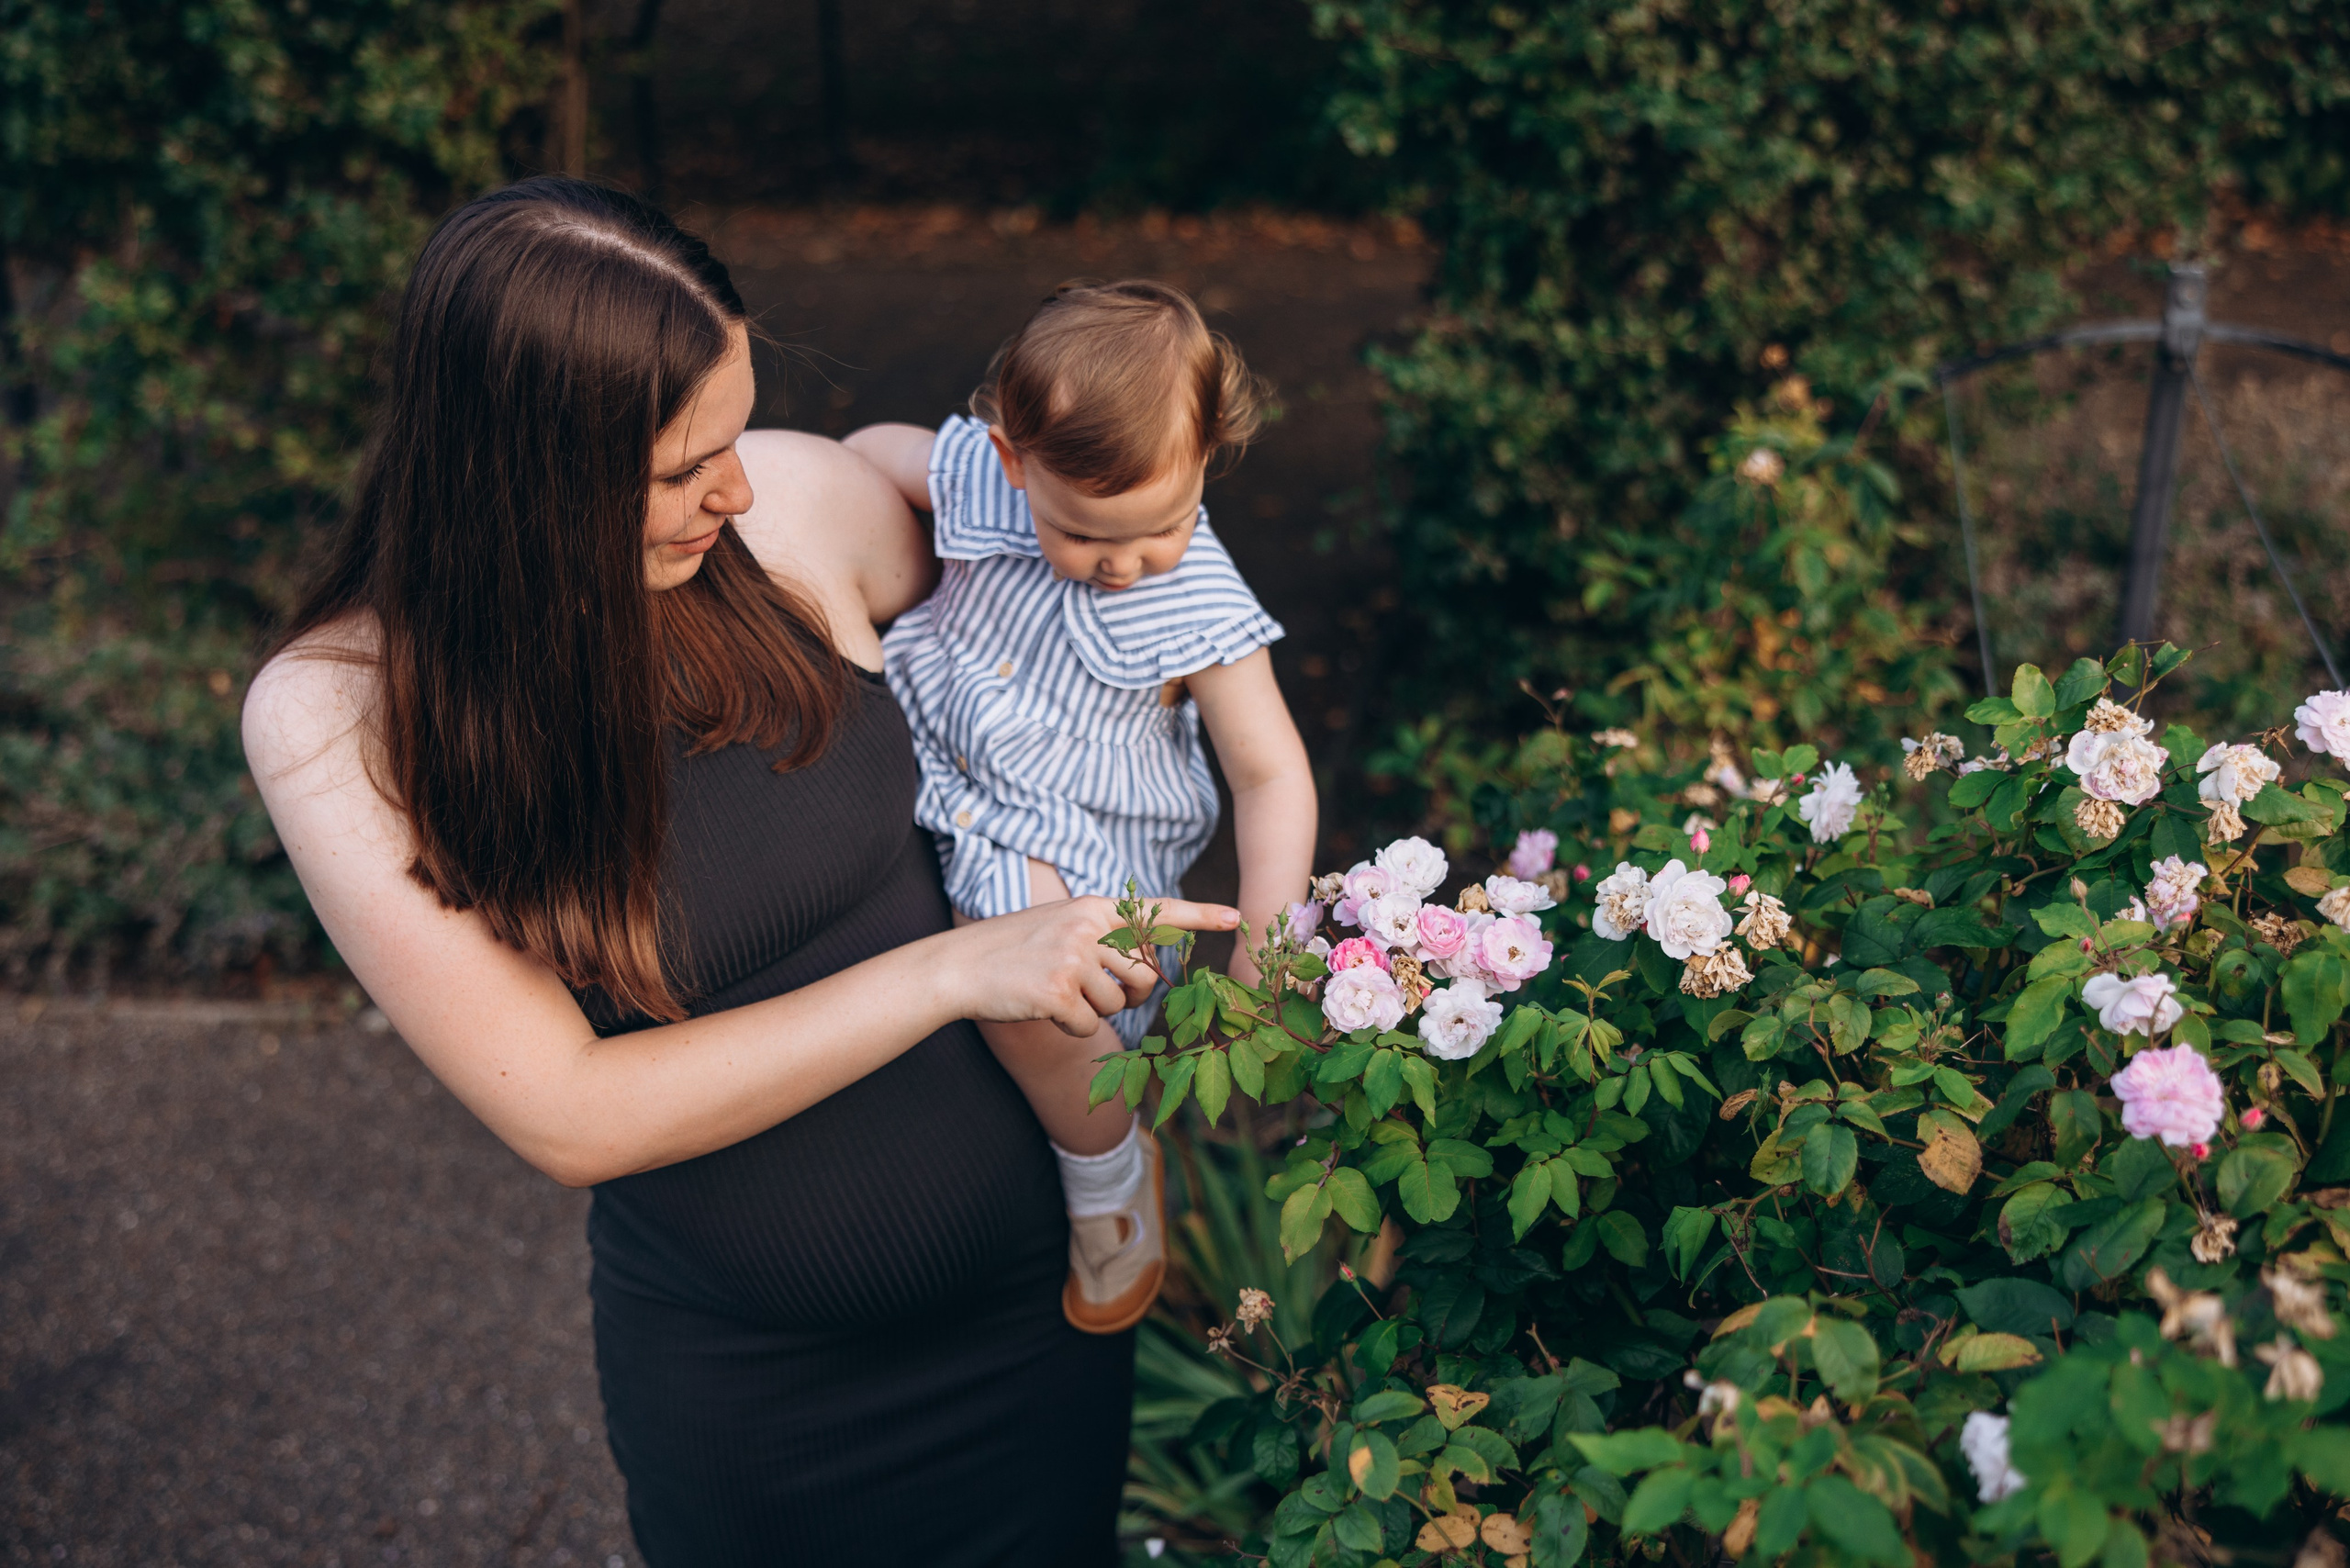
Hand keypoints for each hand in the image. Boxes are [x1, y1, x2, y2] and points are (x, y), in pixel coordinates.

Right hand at [948, 896, 1237, 1036]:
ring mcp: (1073, 957)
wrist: (958, 967)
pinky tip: (1044, 1009)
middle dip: (1131, 995)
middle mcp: (1089, 927)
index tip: (1237, 918)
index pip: (1156, 910)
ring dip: (1095, 1012)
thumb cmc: (1012, 952)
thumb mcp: (1060, 926)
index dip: (1200, 916)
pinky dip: (1072, 1028)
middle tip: (1097, 994)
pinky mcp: (1059, 991)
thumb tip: (1143, 973)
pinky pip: (1091, 1026)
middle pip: (1145, 974)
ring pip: (1119, 1005)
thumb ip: (1101, 938)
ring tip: (1059, 994)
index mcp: (1093, 908)